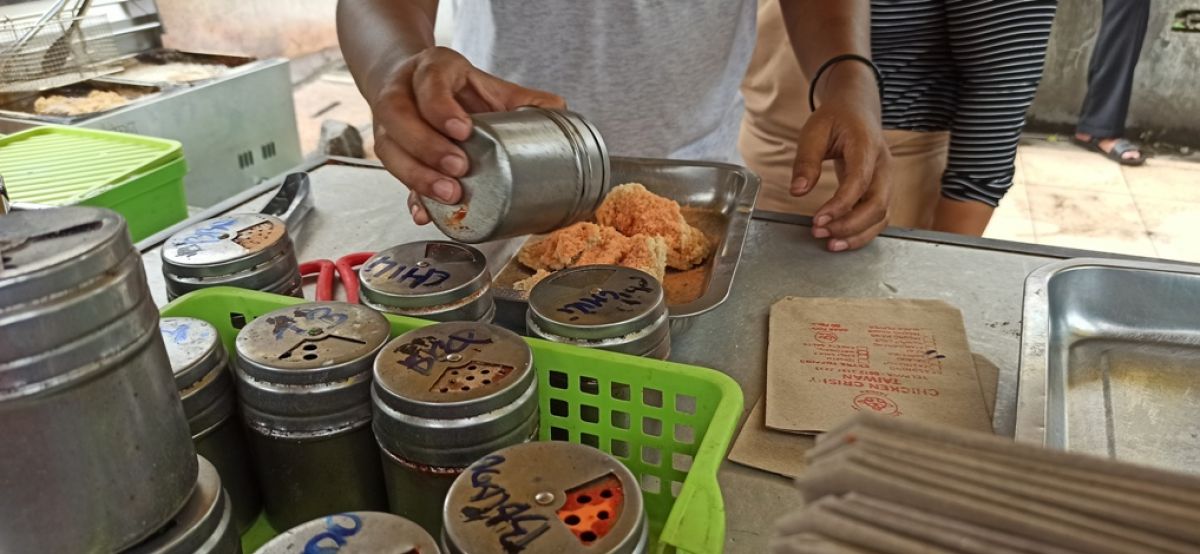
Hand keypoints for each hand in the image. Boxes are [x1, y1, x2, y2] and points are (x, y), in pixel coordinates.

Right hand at [368, 47, 564, 223]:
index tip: (463, 130)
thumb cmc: (456, 87)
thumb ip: (520, 98)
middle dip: (428, 147)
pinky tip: (424, 213)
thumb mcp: (486, 84)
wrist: (417, 86)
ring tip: (447, 195)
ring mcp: (388, 122)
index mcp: (431, 69)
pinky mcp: (390, 150)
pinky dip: (410, 196)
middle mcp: (401, 91)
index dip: (441, 108)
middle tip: (459, 169)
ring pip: (389, 148)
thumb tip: (560, 110)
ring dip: (417, 175)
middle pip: (398, 116)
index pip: (428, 83)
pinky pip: (393, 175)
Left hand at [789, 97, 891, 251]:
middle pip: (878, 204)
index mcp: (867, 146)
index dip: (841, 205)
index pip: (860, 182)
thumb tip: (798, 191)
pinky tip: (840, 239)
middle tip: (819, 232)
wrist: (857, 109)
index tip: (817, 219)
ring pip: (882, 216)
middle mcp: (884, 165)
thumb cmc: (836, 118)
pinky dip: (862, 232)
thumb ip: (806, 161)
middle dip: (849, 226)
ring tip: (829, 243)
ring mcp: (886, 179)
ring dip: (857, 234)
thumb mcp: (813, 132)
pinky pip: (878, 217)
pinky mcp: (881, 190)